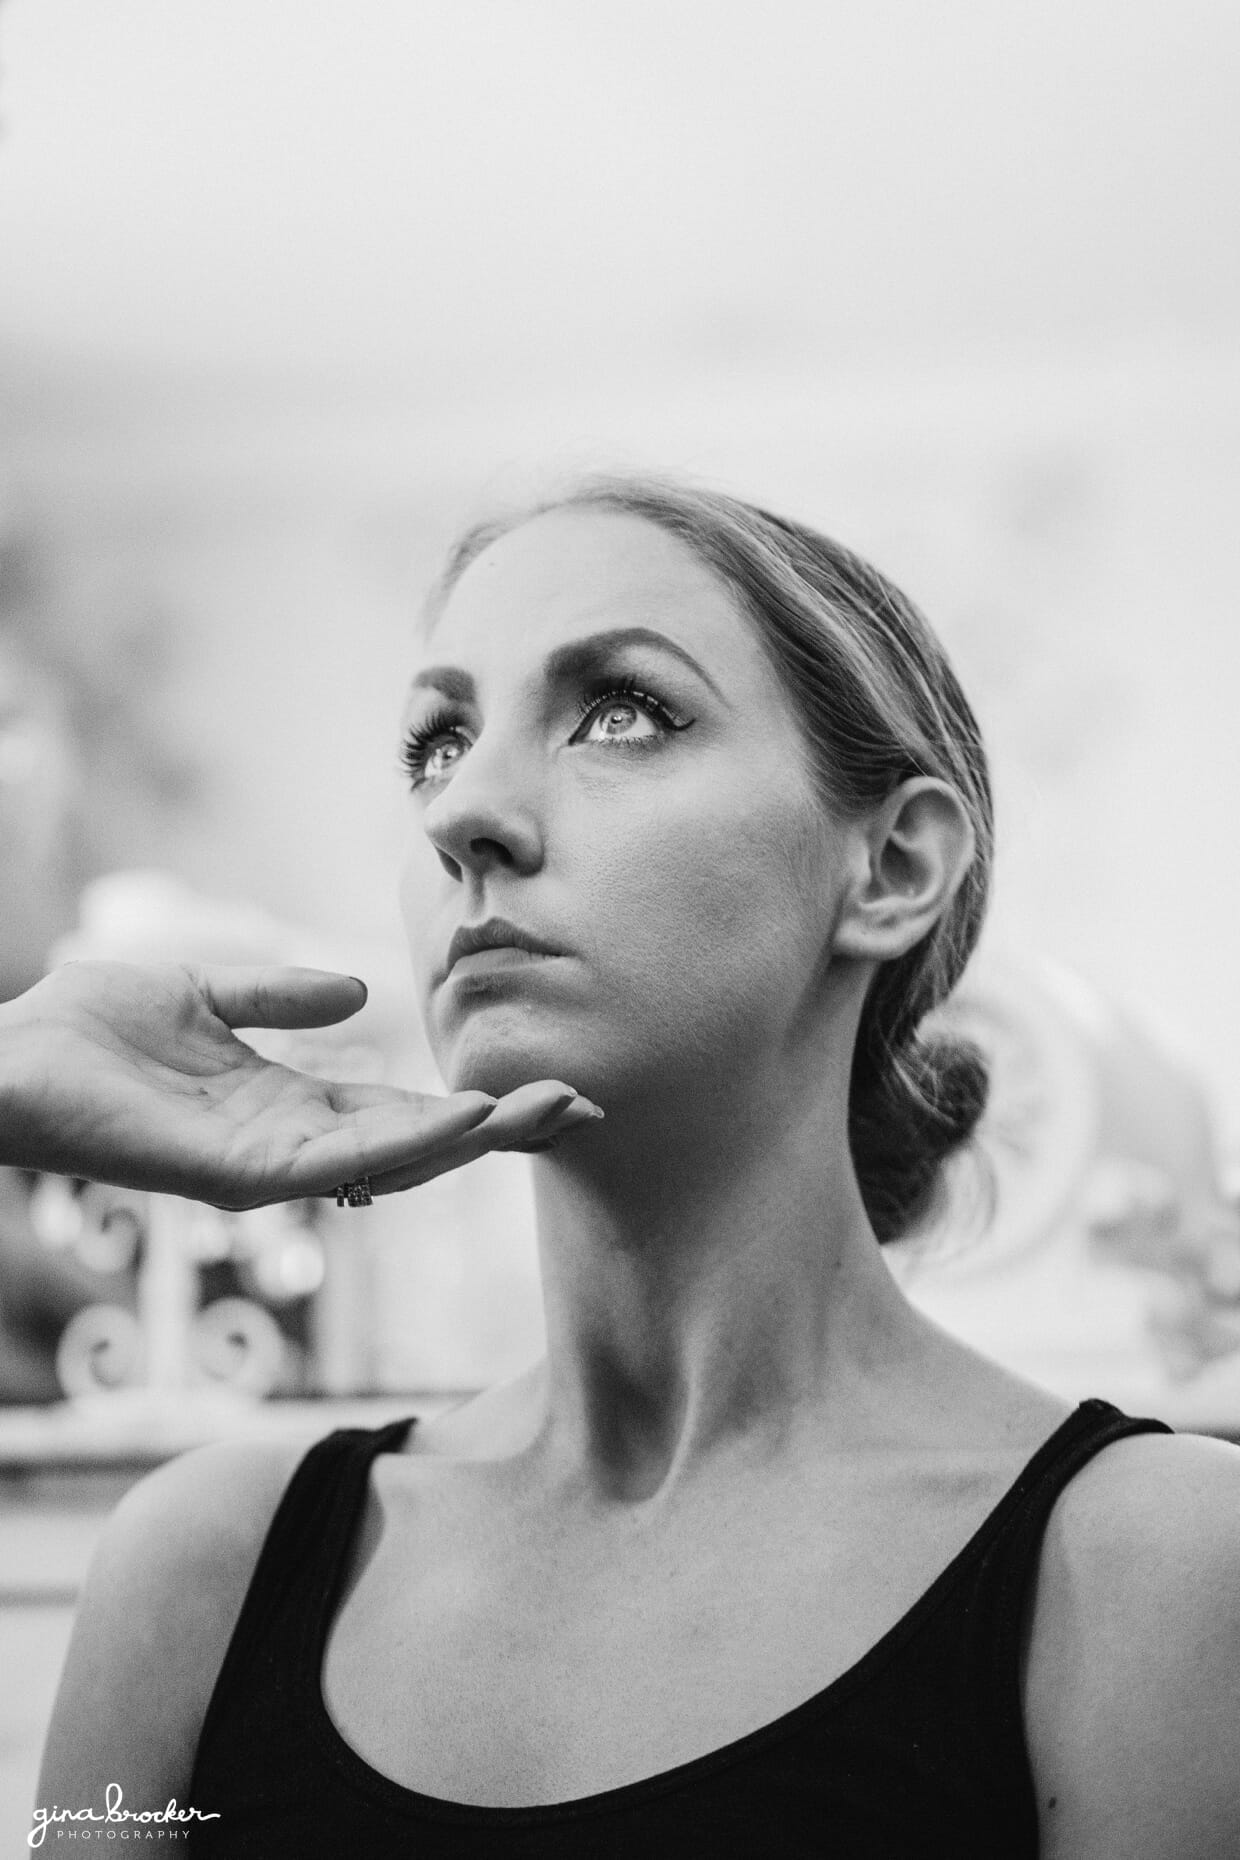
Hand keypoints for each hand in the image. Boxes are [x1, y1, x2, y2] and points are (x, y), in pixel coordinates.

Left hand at [0, 960, 602, 1208]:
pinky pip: (332, 1163)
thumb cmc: (84, 1031)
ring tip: (544, 1109)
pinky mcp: (232, 1174)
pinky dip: (401, 1145)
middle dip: (496, 1128)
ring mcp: (264, 1166)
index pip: (398, 1110)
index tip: (542, 1082)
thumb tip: (362, 991)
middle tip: (582, 1103)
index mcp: (284, 1105)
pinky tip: (458, 1120)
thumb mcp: (202, 994)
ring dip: (469, 1139)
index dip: (469, 1102)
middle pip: (414, 1144)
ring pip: (390, 1161)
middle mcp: (287, 1145)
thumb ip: (279, 996)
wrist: (3, 1058)